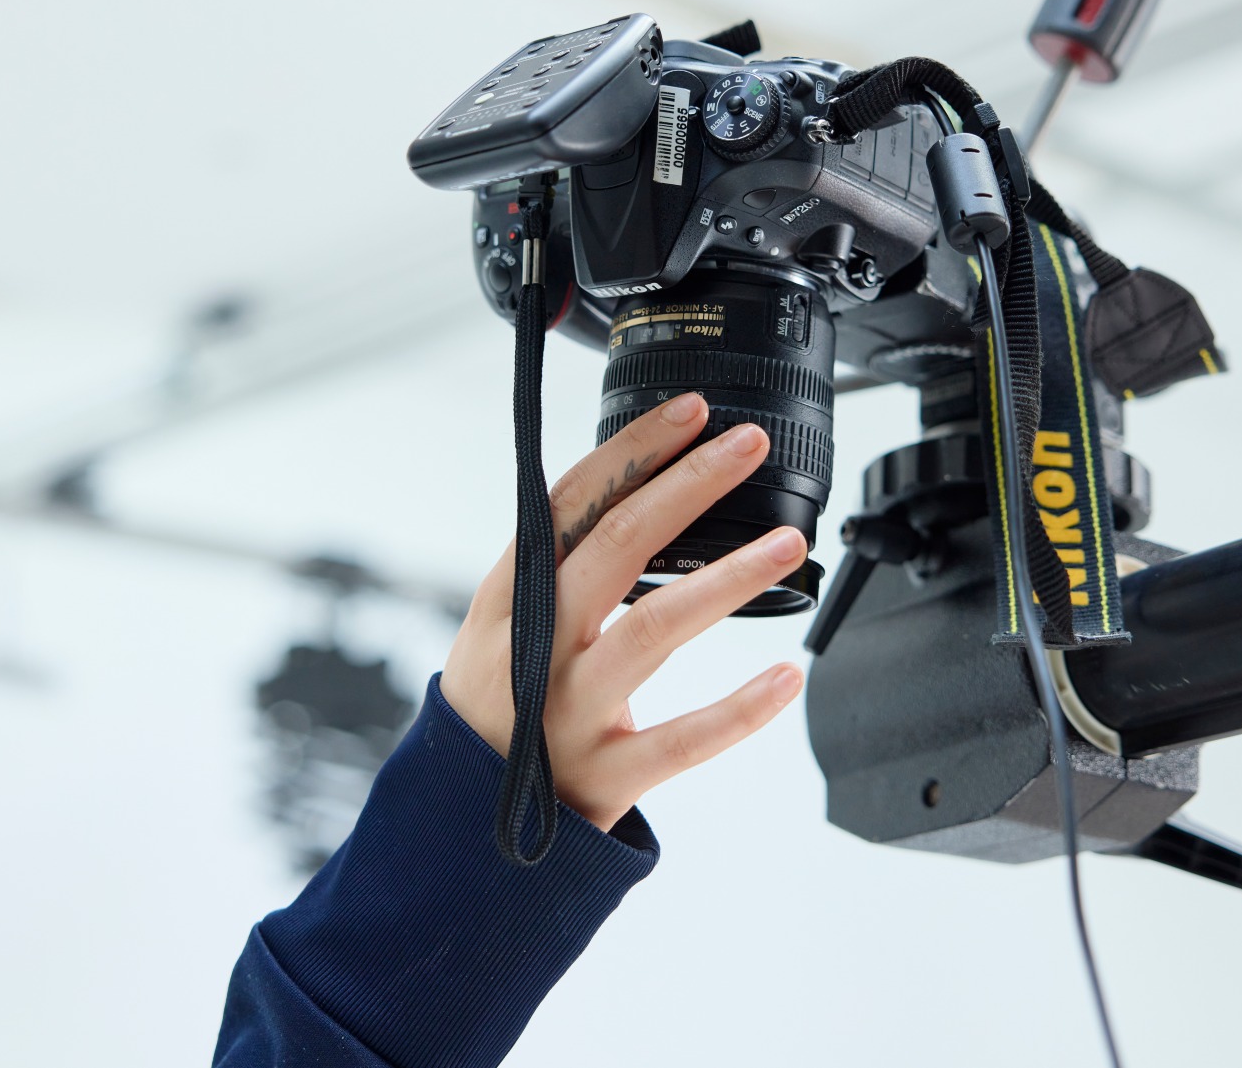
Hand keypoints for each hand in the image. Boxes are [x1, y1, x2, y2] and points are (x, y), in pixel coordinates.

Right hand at [441, 392, 807, 831]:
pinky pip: (682, 740)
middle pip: (616, 547)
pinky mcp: (603, 776)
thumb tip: (627, 491)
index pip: (568, 504)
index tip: (687, 412)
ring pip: (653, 630)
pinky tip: (788, 677)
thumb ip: (552, 570)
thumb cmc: (492, 713)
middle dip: (687, 485)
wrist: (453, 830)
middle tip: (746, 445)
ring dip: (727, 579)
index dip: (630, 451)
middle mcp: (534, 647)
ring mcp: (568, 712)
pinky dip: (740, 710)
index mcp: (508, 600)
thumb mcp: (499, 629)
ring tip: (787, 544)